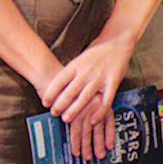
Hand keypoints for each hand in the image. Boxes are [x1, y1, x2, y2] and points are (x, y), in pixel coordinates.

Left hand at [41, 30, 136, 161]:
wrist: (118, 42)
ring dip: (74, 110)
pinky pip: (105, 101)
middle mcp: (86, 72)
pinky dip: (99, 112)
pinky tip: (92, 121)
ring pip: (84, 97)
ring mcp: (100, 78)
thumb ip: (71, 71)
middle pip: (70, 91)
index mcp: (76, 65)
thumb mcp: (80, 58)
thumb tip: (58, 85)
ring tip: (66, 119)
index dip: (51, 93)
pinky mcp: (113, 83)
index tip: (45, 102)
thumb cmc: (97, 52)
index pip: (59, 81)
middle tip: (53, 113)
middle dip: (60, 104)